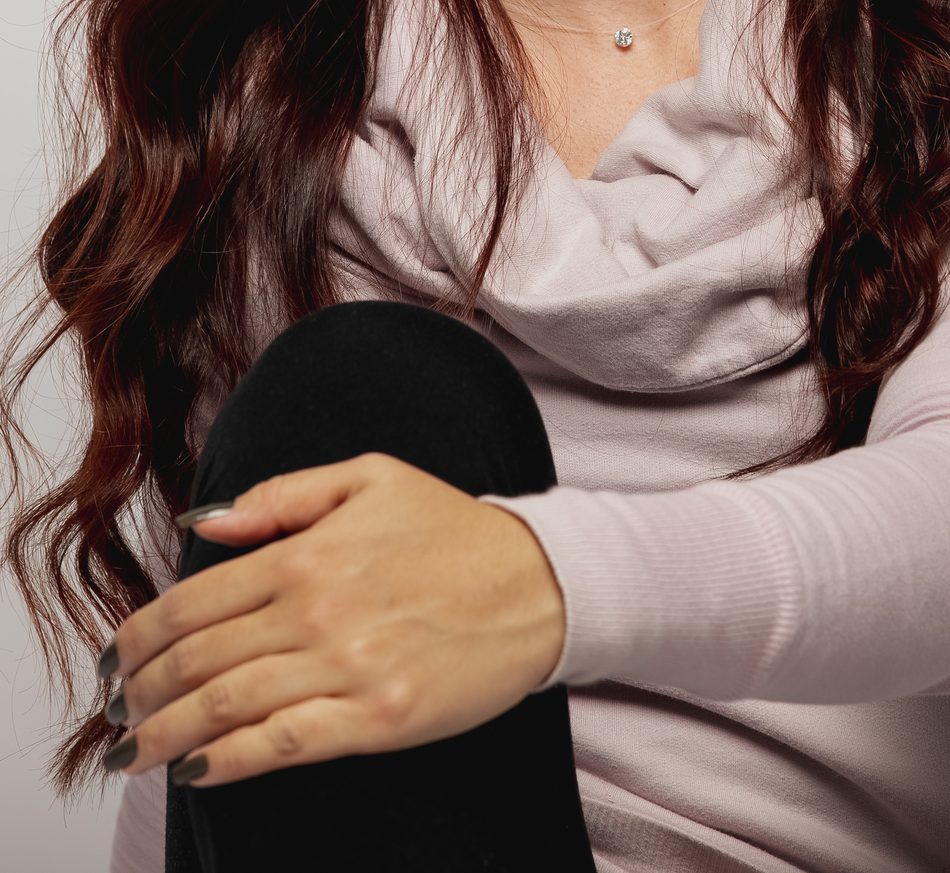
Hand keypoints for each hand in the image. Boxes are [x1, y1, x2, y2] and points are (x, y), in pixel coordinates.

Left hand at [99, 453, 565, 786]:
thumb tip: (205, 521)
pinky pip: (282, 745)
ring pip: (226, 707)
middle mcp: (317, 609)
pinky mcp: (377, 717)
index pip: (193, 601)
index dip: (138, 636)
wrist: (539, 582)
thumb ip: (281, 496)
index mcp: (307, 551)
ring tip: (134, 750)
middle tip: (115, 710)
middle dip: (139, 691)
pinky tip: (197, 770)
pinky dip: (227, 762)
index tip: (114, 659)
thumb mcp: (369, 477)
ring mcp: (347, 667)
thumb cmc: (452, 529)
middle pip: (197, 660)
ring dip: (165, 734)